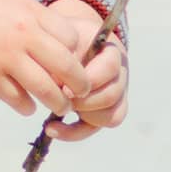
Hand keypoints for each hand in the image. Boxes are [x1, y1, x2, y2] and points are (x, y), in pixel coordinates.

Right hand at [0, 0, 92, 117]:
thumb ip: (33, 16)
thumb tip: (56, 36)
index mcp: (30, 13)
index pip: (72, 38)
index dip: (76, 52)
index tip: (74, 61)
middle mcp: (23, 35)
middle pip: (67, 66)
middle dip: (80, 84)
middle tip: (82, 92)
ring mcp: (5, 58)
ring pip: (46, 89)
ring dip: (57, 103)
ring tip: (60, 107)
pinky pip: (17, 99)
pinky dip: (26, 106)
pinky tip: (27, 106)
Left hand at [39, 0, 127, 143]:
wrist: (70, 44)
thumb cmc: (66, 41)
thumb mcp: (63, 40)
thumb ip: (62, 56)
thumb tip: (58, 85)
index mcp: (112, 53)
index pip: (110, 67)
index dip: (90, 79)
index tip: (66, 86)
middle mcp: (119, 76)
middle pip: (111, 96)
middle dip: (84, 101)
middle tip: (62, 97)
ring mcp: (115, 96)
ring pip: (110, 116)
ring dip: (82, 116)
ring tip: (58, 109)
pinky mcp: (102, 112)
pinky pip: (95, 129)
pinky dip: (73, 132)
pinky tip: (51, 128)